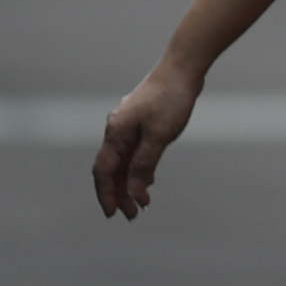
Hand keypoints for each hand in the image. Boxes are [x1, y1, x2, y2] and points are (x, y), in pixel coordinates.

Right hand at [93, 63, 202, 218]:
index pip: (104, 171)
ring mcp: (128, 127)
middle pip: (112, 170)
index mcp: (115, 134)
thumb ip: (144, 164)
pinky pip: (134, 153)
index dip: (106, 194)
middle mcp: (117, 131)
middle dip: (120, 193)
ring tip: (142, 204)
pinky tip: (148, 182)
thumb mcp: (160, 136)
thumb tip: (133, 191)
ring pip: (124, 162)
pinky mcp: (142, 124)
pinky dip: (139, 169)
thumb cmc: (170, 100)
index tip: (113, 214)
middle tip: (133, 215)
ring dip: (130, 183)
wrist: (182, 69)